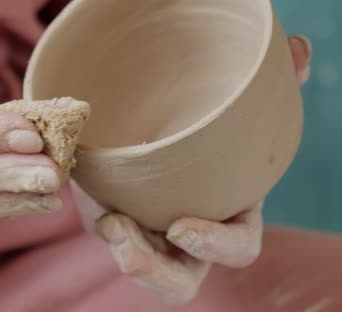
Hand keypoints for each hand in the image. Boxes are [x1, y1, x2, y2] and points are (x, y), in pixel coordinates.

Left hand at [72, 34, 311, 303]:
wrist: (142, 130)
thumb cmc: (189, 126)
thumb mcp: (217, 110)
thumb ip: (256, 91)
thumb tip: (299, 52)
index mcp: (225, 214)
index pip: (238, 247)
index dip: (216, 245)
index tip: (180, 225)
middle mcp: (189, 235)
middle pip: (181, 282)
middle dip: (156, 271)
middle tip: (123, 236)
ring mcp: (152, 237)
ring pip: (145, 273)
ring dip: (126, 256)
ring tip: (108, 219)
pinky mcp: (118, 230)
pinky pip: (113, 244)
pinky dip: (103, 226)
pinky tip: (88, 192)